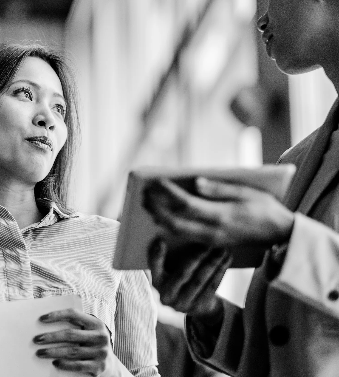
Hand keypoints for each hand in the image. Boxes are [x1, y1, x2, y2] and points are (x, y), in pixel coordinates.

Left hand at [33, 309, 121, 375]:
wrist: (111, 366)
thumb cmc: (93, 344)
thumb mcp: (90, 332)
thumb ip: (77, 326)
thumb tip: (49, 324)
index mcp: (96, 323)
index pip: (74, 314)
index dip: (58, 315)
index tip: (42, 318)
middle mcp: (100, 336)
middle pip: (71, 334)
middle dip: (52, 337)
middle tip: (37, 339)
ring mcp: (100, 352)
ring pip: (72, 351)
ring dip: (53, 351)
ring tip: (40, 352)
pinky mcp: (98, 367)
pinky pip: (78, 365)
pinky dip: (65, 364)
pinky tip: (54, 362)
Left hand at [144, 177, 294, 248]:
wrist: (281, 236)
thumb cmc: (266, 209)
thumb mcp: (247, 193)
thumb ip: (220, 189)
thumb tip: (196, 182)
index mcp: (222, 215)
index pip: (187, 204)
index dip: (168, 193)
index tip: (155, 181)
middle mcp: (213, 231)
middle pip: (176, 221)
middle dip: (157, 208)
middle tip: (143, 195)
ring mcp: (212, 240)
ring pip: (178, 232)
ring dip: (160, 218)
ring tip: (147, 205)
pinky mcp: (212, 243)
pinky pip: (186, 236)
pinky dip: (170, 226)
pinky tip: (162, 217)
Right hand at [148, 238, 228, 322]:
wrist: (192, 303)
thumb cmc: (178, 276)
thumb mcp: (168, 267)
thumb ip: (168, 254)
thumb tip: (174, 231)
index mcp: (157, 281)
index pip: (154, 266)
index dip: (157, 254)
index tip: (160, 240)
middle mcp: (167, 295)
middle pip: (183, 274)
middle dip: (197, 257)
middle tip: (207, 243)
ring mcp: (183, 303)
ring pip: (200, 280)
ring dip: (213, 263)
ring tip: (222, 249)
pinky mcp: (199, 307)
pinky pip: (212, 287)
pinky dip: (220, 271)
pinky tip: (226, 259)